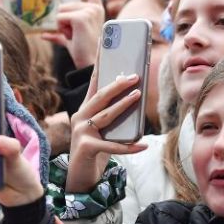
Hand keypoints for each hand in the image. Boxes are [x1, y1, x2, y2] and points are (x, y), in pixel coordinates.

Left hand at [41, 0, 104, 68]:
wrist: (89, 63)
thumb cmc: (83, 51)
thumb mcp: (70, 38)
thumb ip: (59, 32)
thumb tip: (43, 34)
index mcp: (96, 8)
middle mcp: (94, 7)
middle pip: (65, 4)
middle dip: (62, 19)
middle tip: (72, 34)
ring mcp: (88, 11)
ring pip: (61, 11)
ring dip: (61, 25)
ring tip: (73, 36)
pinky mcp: (81, 18)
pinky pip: (60, 18)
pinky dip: (61, 28)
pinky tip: (71, 37)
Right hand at [66, 68, 146, 191]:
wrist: (80, 177)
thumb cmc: (95, 151)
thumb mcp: (104, 129)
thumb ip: (113, 115)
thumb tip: (134, 97)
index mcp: (84, 110)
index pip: (93, 84)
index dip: (99, 65)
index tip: (106, 46)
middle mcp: (79, 118)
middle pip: (100, 97)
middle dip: (118, 85)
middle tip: (135, 76)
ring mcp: (81, 132)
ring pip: (106, 116)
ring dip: (123, 105)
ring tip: (138, 96)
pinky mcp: (86, 147)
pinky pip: (113, 145)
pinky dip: (130, 146)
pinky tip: (143, 145)